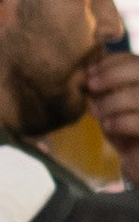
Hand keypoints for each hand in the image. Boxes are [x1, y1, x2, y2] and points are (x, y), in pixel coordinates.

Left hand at [90, 44, 138, 160]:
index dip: (113, 61)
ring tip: (97, 113)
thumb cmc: (124, 130)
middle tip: (90, 85)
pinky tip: (108, 125)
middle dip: (112, 74)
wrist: (138, 160)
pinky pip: (138, 121)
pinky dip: (118, 121)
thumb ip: (103, 89)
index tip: (90, 70)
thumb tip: (87, 68)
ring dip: (110, 102)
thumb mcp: (111, 105)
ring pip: (137, 96)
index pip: (136, 61)